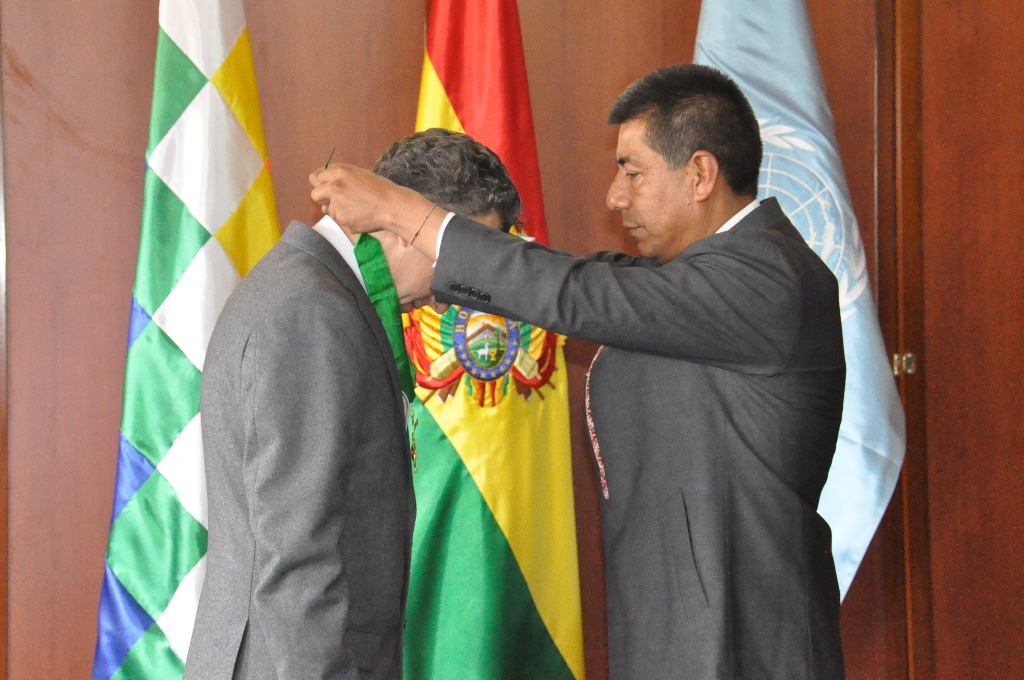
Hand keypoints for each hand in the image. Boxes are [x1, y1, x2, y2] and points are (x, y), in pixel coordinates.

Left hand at [309, 162, 431, 236]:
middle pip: (315, 194)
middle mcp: (334, 188)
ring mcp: (337, 206)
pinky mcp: (343, 221)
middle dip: (323, 197)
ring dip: (336, 209)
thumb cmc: (380, 187)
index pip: (315, 177)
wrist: (392, 206)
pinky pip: (339, 220)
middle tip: (337, 199)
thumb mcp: (359, 173)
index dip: (321, 182)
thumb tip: (320, 180)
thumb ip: (338, 175)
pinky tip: (360, 215)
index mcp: (339, 172)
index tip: (326, 186)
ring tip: (355, 207)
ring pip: (327, 210)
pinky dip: (347, 219)